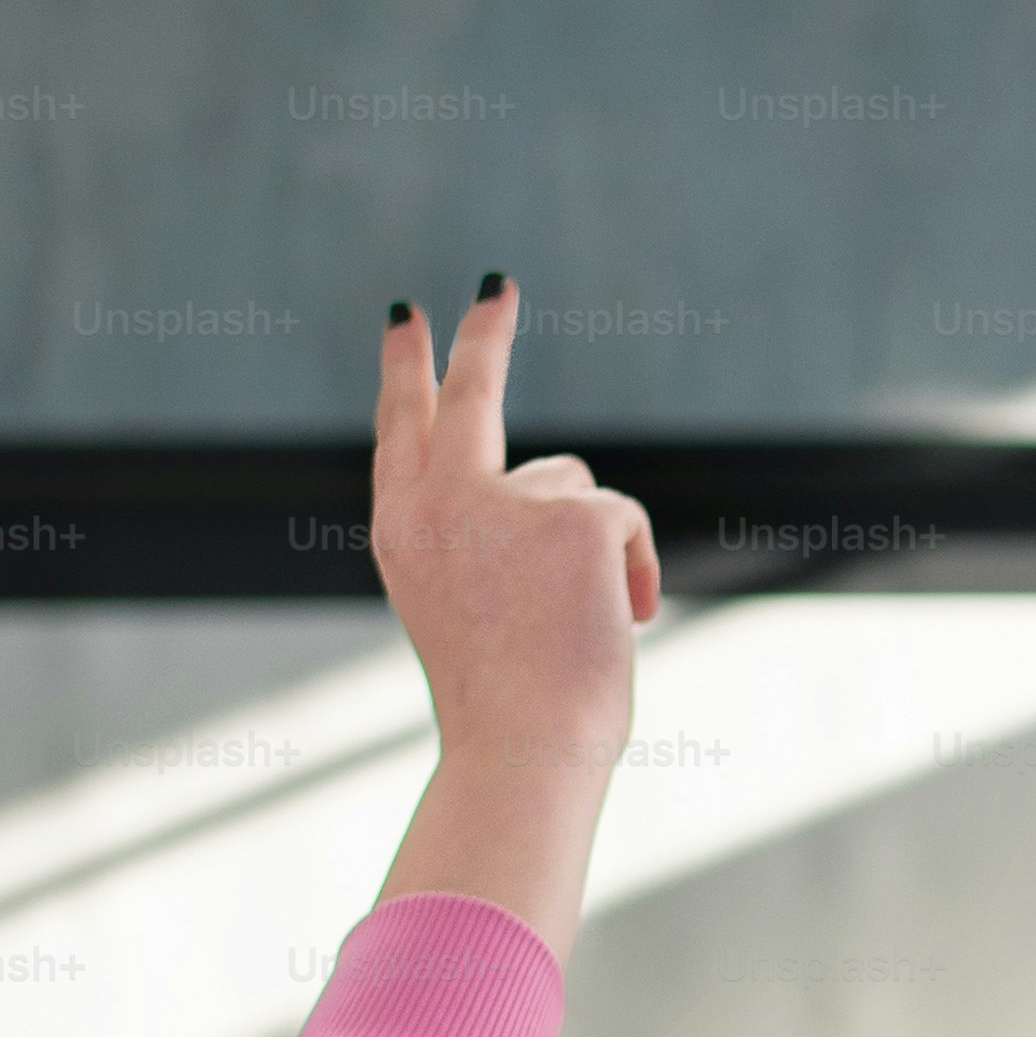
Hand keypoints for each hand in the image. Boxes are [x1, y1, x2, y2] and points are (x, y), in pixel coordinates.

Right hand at [367, 277, 661, 955]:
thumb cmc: (503, 707)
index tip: (406, 317)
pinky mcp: (574, 515)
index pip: (402, 429)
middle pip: (471, 393)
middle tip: (496, 286)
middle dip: (483, 334)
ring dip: (593, 544)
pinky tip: (621, 617)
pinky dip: (633, 569)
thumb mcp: (471, 611)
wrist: (523, 750)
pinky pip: (621, 518)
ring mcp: (505, 501)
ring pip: (574, 484)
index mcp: (403, 532)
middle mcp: (442, 502)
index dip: (408, 371)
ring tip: (577, 622)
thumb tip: (575, 505)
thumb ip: (489, 542)